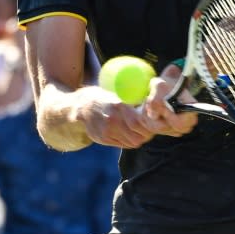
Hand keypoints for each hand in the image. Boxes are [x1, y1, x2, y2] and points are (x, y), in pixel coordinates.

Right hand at [80, 67, 197, 148]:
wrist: (78, 107)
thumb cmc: (102, 95)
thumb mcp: (117, 90)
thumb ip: (133, 96)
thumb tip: (155, 93)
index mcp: (117, 106)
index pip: (140, 120)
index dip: (151, 121)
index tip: (155, 116)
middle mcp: (112, 121)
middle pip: (140, 134)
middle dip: (149, 130)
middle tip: (154, 123)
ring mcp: (107, 132)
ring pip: (134, 141)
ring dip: (142, 135)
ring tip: (144, 127)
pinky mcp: (104, 139)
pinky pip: (125, 143)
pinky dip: (131, 139)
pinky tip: (133, 131)